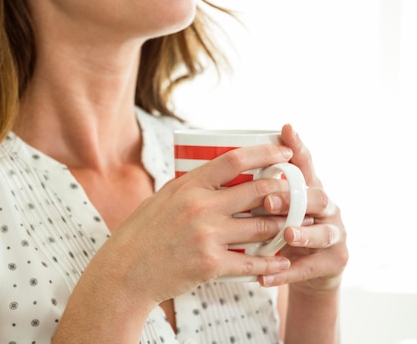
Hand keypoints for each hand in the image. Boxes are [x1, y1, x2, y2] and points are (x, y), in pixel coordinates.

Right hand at [101, 143, 294, 305]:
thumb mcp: (163, 199)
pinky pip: (252, 262)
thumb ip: (191, 187)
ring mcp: (207, 236)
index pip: (234, 160)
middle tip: (298, 192)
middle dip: (284, 191)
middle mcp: (200, 207)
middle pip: (257, 191)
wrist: (125, 271)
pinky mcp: (210, 264)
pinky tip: (282, 262)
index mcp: (188, 186)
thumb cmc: (142, 233)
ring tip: (296, 226)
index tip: (285, 154)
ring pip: (261, 226)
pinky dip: (272, 263)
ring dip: (283, 226)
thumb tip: (217, 175)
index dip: (265, 153)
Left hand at [260, 124, 348, 293]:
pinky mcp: (334, 262)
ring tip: (285, 236)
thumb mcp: (270, 204)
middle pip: (315, 197)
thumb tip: (223, 159)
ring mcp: (334, 234)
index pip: (305, 163)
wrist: (303, 267)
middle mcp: (326, 206)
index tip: (285, 129)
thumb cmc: (280, 226)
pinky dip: (286, 274)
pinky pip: (309, 268)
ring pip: (323, 233)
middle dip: (292, 198)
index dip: (297, 146)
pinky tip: (265, 277)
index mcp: (309, 188)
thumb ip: (257, 185)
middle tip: (268, 201)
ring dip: (302, 234)